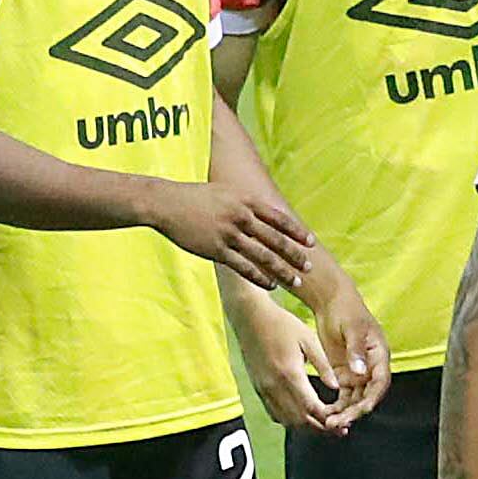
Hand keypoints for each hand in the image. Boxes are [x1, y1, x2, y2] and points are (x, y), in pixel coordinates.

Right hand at [134, 180, 313, 288]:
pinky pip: (243, 267)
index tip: (311, 242)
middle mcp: (241, 216)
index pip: (279, 218)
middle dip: (295, 255)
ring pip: (263, 256)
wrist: (166, 203)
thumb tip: (263, 214)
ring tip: (295, 281)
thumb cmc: (195, 197)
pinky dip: (260, 277)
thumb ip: (245, 203)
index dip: (297, 232)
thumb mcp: (225, 192)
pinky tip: (271, 285)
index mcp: (245, 201)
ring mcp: (229, 234)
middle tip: (309, 267)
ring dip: (282, 270)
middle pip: (276, 239)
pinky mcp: (216, 249)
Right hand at [225, 284, 346, 434]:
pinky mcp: (258, 389)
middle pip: (299, 420)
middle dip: (320, 429)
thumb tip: (337, 387)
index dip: (328, 420)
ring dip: (306, 428)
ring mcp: (264, 390)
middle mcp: (275, 386)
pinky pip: (274, 413)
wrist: (250, 317)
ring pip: (286, 420)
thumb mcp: (309, 339)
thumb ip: (323, 365)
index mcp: (290, 373)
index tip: (343, 425)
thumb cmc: (281, 324)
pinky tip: (301, 419)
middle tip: (338, 432)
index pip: (311, 407)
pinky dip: (289, 421)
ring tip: (323, 428)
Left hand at [304, 267, 391, 427]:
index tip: (362, 409)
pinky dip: (337, 407)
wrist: (331, 302)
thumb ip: (356, 350)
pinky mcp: (344, 375)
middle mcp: (371, 368)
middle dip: (354, 412)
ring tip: (328, 422)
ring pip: (355, 400)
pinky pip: (343, 396)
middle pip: (367, 396)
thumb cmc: (346, 310)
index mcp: (379, 356)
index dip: (373, 398)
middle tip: (337, 422)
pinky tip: (325, 415)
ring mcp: (358, 373)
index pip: (380, 382)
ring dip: (344, 413)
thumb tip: (361, 372)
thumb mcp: (352, 327)